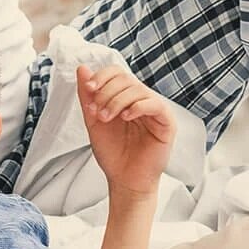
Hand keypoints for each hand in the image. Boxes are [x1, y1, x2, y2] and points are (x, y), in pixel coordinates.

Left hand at [77, 63, 174, 197]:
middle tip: (96, 111)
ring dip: (117, 101)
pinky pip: (155, 105)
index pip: (117, 72)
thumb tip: (82, 69)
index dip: (102, 76)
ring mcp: (155, 110)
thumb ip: (88, 96)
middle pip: (125, 78)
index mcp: (125, 98)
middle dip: (106, 92)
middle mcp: (141, 100)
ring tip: (106, 118)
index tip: (89, 89)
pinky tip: (125, 117)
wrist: (124, 179)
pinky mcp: (166, 123)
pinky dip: (138, 106)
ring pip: (138, 89)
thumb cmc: (113, 152)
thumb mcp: (93, 120)